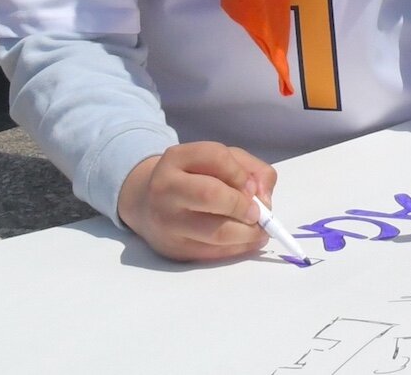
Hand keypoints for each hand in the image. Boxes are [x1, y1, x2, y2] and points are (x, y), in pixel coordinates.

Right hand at [117, 142, 277, 261]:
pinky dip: (237, 248)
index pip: (216, 157)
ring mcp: (166, 221)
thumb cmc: (193, 177)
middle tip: (257, 214)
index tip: (252, 188)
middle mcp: (165, 188)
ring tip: (258, 231)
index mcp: (177, 158)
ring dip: (247, 233)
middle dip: (243, 206)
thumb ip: (251, 170)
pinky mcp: (172, 249)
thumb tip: (265, 200)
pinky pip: (212, 253)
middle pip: (211, 194)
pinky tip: (246, 241)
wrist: (145, 202)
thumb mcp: (220, 161)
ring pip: (215, 232)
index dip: (241, 173)